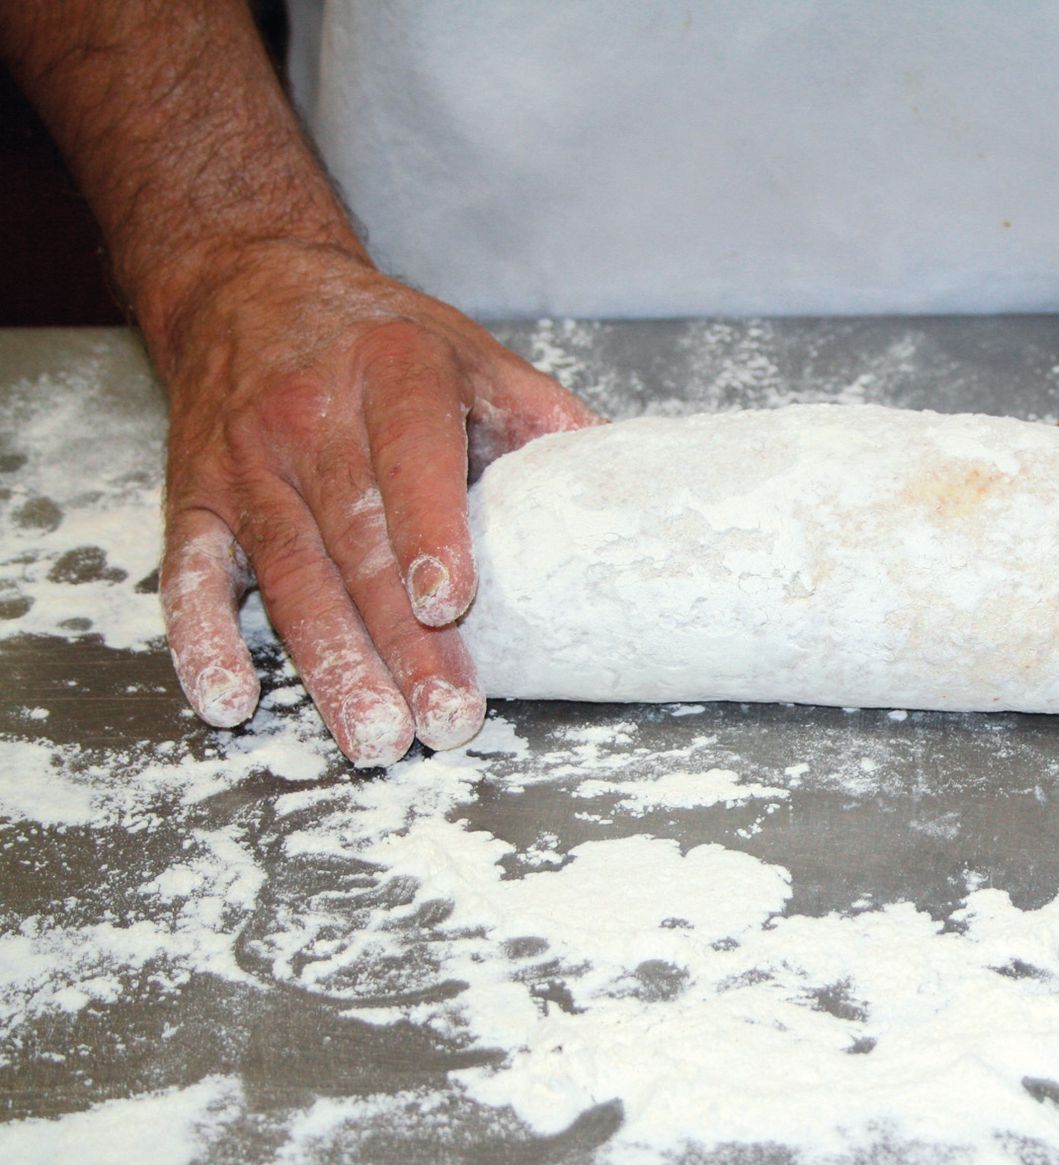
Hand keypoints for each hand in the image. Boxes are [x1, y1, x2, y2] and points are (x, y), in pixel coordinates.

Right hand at [157, 241, 601, 764]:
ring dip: (330, 664)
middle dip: (400, 640)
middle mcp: (308, 417)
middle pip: (355, 542)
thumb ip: (540, 417)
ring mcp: (243, 464)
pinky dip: (201, 641)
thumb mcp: (471, 351)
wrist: (248, 289)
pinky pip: (189, 577)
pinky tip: (229, 701)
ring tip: (374, 736)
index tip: (450, 604)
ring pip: (288, 574)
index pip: (411, 458)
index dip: (428, 531)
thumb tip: (624, 490)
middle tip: (442, 718)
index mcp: (393, 372)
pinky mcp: (190, 500)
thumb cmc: (385, 340)